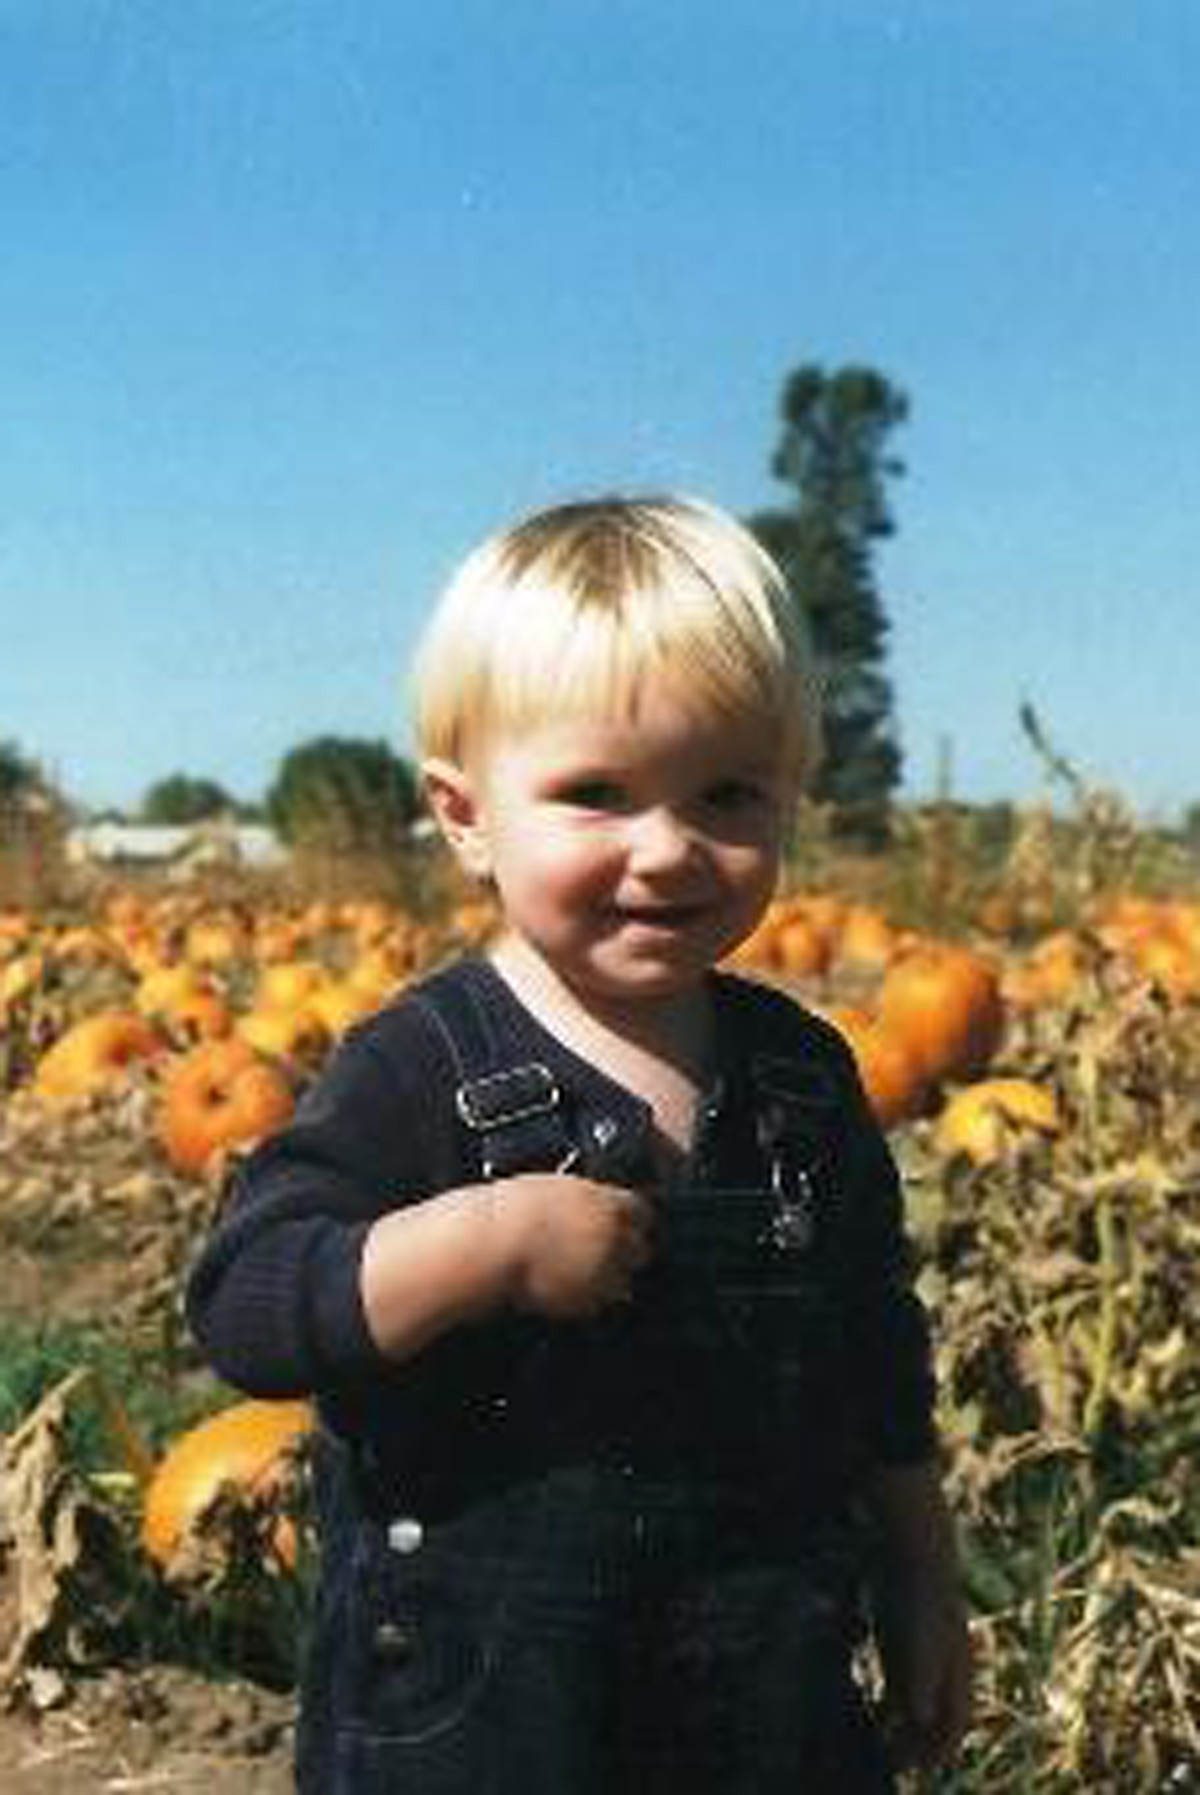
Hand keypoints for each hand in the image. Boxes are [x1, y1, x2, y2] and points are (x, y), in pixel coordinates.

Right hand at [493, 1173, 654, 1319]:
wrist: (488, 1246)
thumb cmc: (507, 1211)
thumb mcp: (551, 1189)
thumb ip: (581, 1199)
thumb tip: (588, 1206)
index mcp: (605, 1203)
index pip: (642, 1211)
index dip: (632, 1218)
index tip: (625, 1223)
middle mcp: (612, 1238)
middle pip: (641, 1250)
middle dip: (627, 1252)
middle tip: (605, 1252)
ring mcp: (600, 1273)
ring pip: (623, 1282)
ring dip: (610, 1281)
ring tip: (584, 1277)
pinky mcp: (583, 1301)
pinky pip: (597, 1304)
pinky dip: (587, 1301)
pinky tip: (566, 1292)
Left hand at [875, 1567, 972, 1771]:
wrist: (911, 1554)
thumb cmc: (921, 1595)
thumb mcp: (921, 1636)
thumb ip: (922, 1677)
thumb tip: (922, 1718)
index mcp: (957, 1672)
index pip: (955, 1725)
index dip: (941, 1751)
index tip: (921, 1772)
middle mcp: (942, 1671)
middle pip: (935, 1723)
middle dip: (920, 1749)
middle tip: (898, 1769)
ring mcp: (919, 1661)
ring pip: (914, 1711)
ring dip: (902, 1734)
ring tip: (883, 1754)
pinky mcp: (897, 1649)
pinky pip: (895, 1691)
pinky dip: (887, 1712)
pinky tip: (873, 1722)